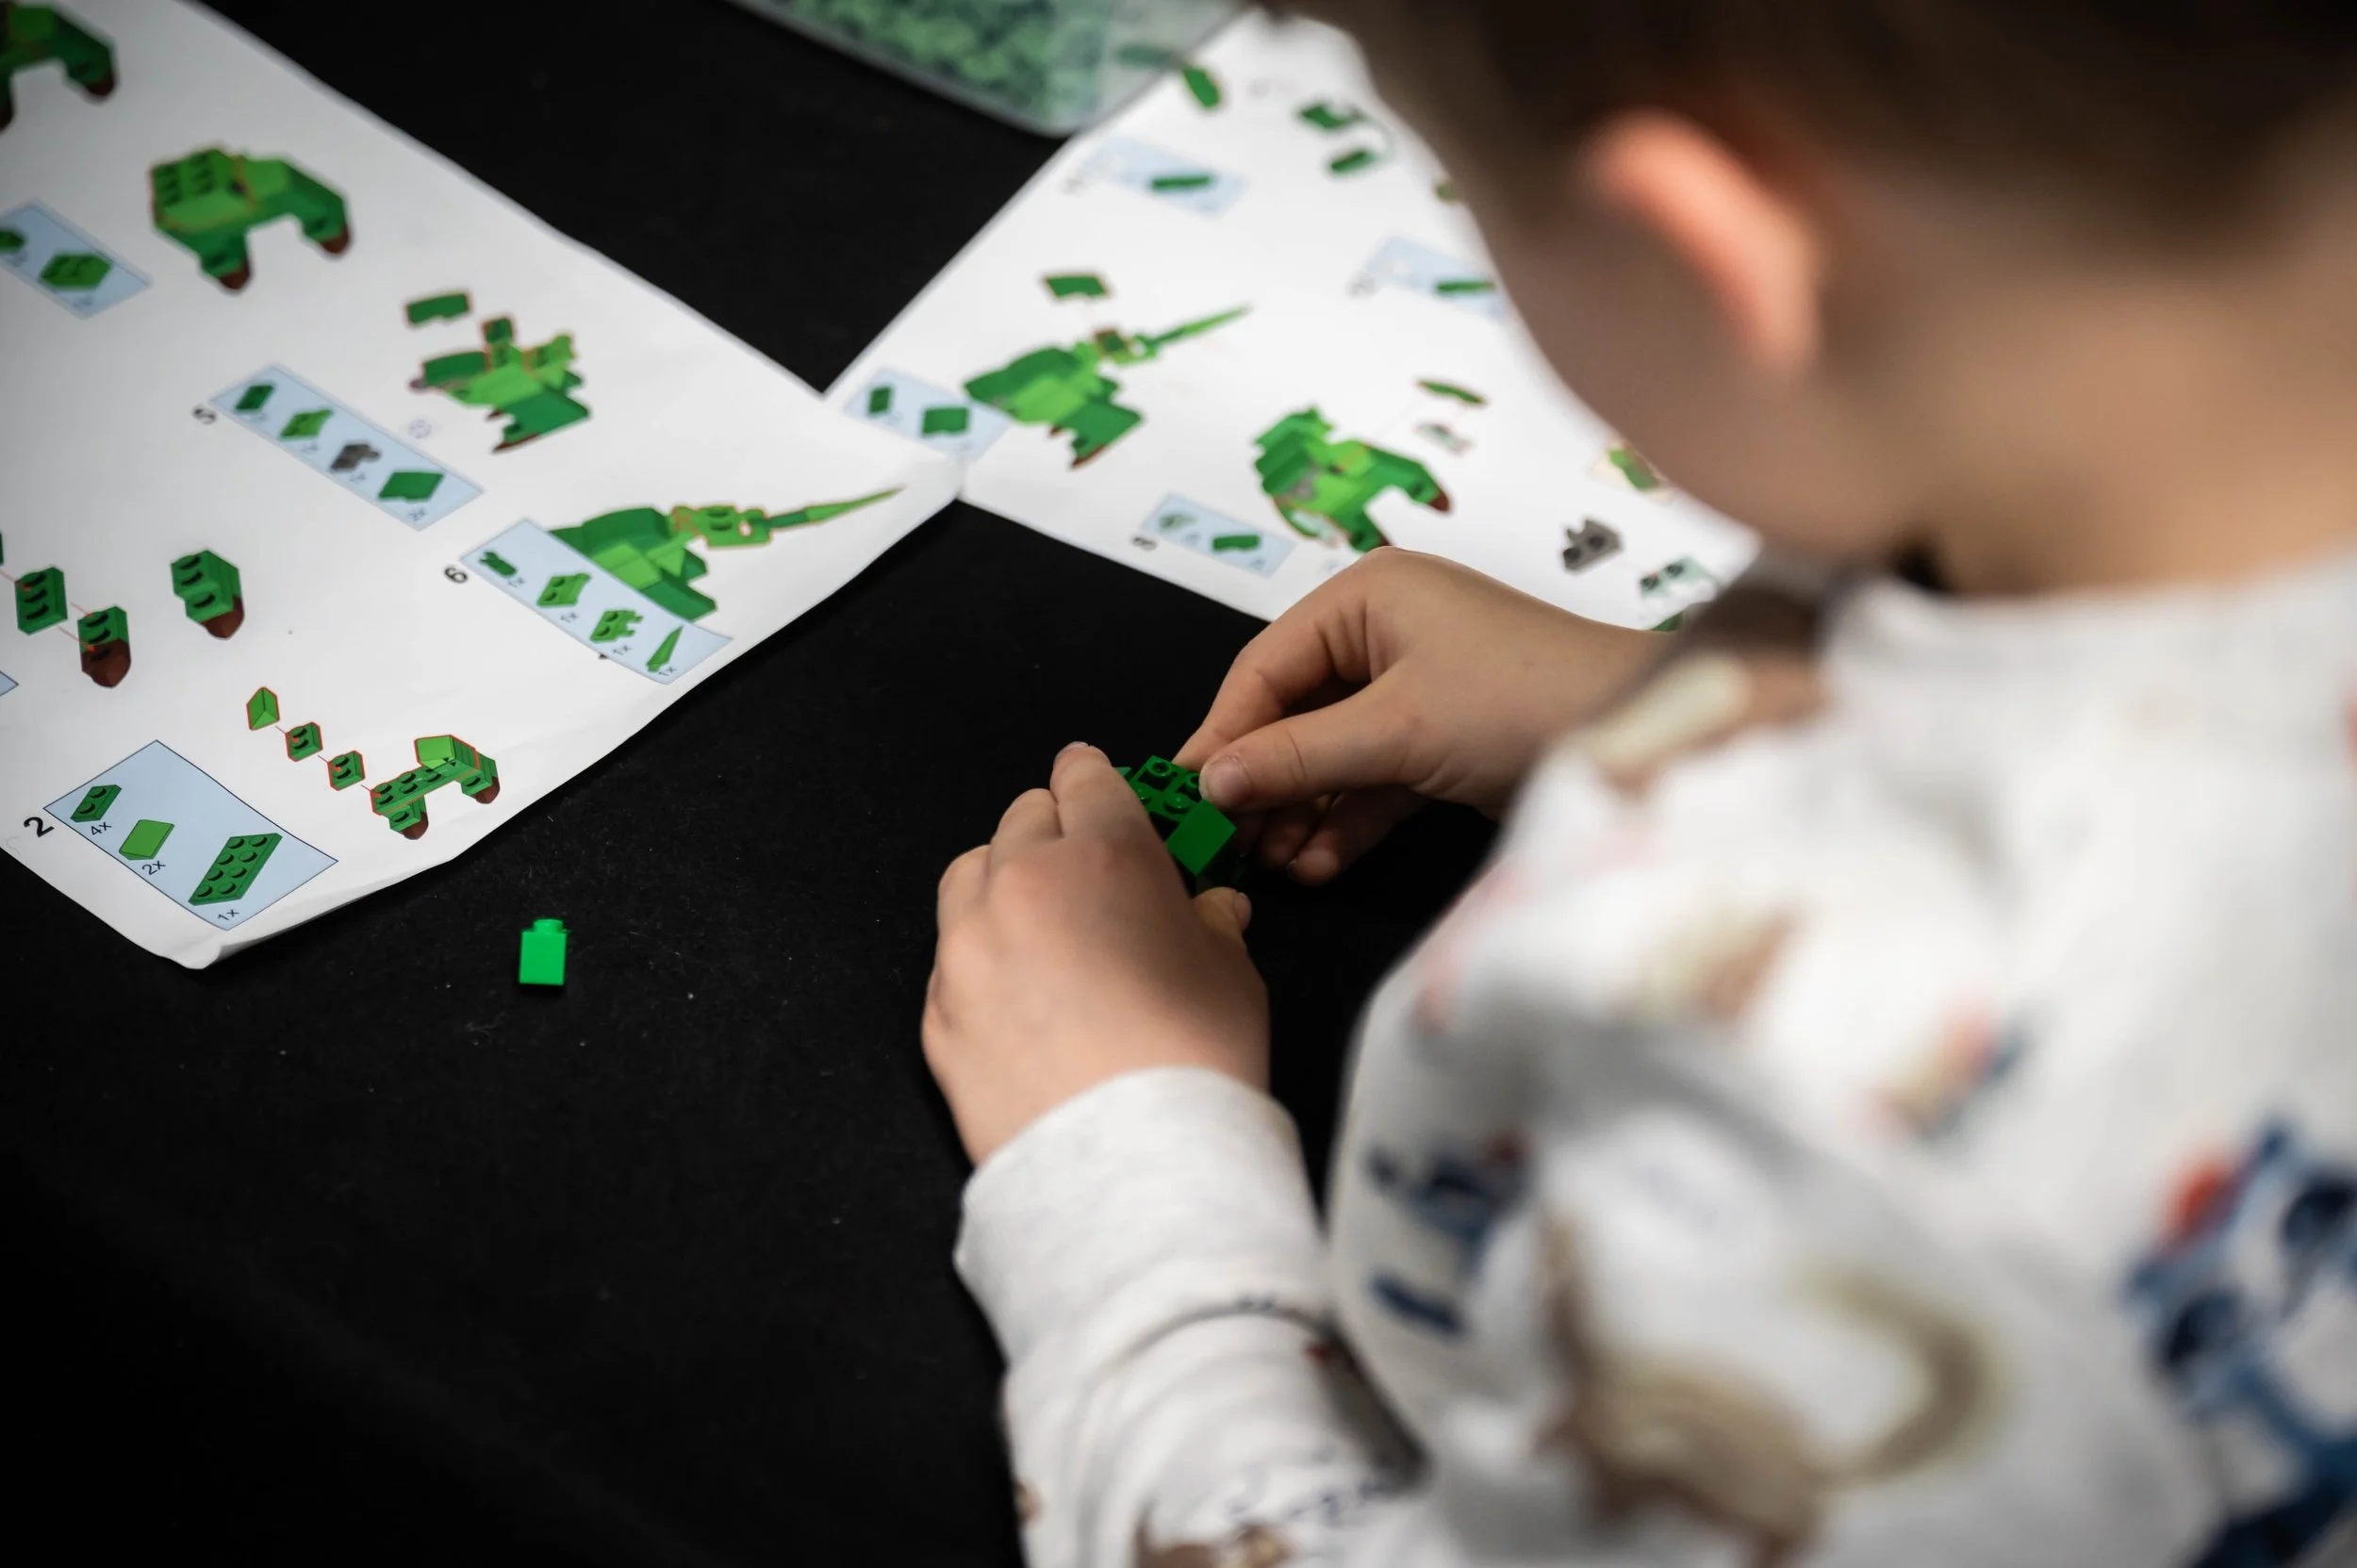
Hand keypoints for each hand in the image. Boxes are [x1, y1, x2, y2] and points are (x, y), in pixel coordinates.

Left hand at [926, 744, 1268, 1164]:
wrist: (1130, 1162)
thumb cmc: (1193, 1058)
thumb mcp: (1231, 973)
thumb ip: (1211, 925)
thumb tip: (1211, 911)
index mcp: (1103, 853)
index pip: (1087, 778)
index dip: (1095, 779)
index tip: (1096, 785)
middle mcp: (1023, 883)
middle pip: (1022, 818)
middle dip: (1053, 830)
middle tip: (1084, 868)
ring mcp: (967, 947)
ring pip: (969, 874)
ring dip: (1001, 879)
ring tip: (1036, 919)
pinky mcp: (936, 1011)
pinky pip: (949, 956)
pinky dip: (978, 957)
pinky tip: (1014, 995)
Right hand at [1176, 549, 1660, 883]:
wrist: (1641, 736)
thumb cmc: (1522, 702)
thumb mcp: (1395, 731)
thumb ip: (1297, 757)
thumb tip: (1210, 781)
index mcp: (1368, 598)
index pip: (1267, 667)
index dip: (1223, 733)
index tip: (1185, 793)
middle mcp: (1385, 633)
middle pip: (1294, 712)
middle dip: (1262, 781)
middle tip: (1224, 843)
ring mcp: (1416, 688)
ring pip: (1331, 752)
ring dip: (1300, 810)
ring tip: (1269, 867)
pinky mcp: (1443, 739)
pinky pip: (1373, 778)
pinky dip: (1345, 819)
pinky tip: (1315, 864)